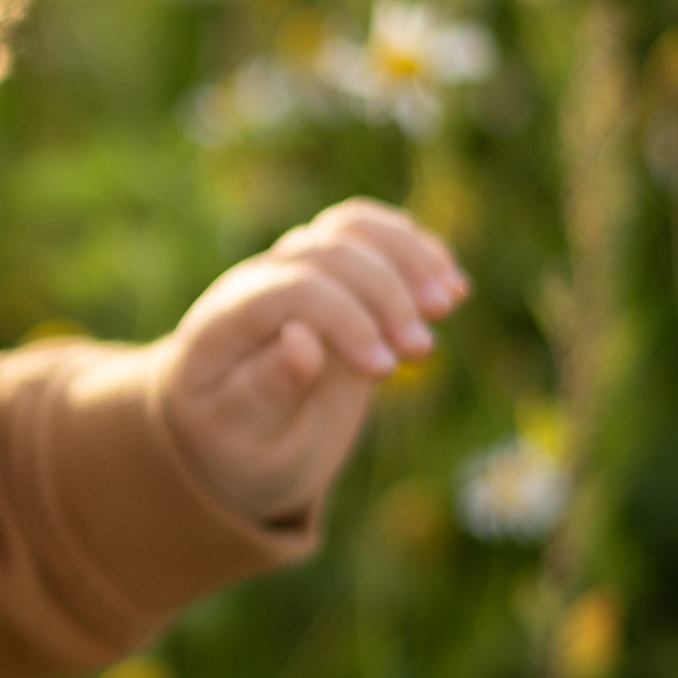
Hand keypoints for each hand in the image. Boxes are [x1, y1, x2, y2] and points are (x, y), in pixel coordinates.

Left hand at [159, 201, 466, 525]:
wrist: (242, 443)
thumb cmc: (240, 447)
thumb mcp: (246, 437)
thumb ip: (266, 389)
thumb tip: (300, 338)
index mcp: (224, 323)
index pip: (293, 289)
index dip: (347, 318)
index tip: (385, 370)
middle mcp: (257, 285)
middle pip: (328, 252)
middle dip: (385, 294)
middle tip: (422, 351)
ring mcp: (296, 274)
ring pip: (352, 229)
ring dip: (408, 259)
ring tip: (447, 304)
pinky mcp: (333, 280)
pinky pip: (373, 237)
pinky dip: (417, 252)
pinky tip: (453, 287)